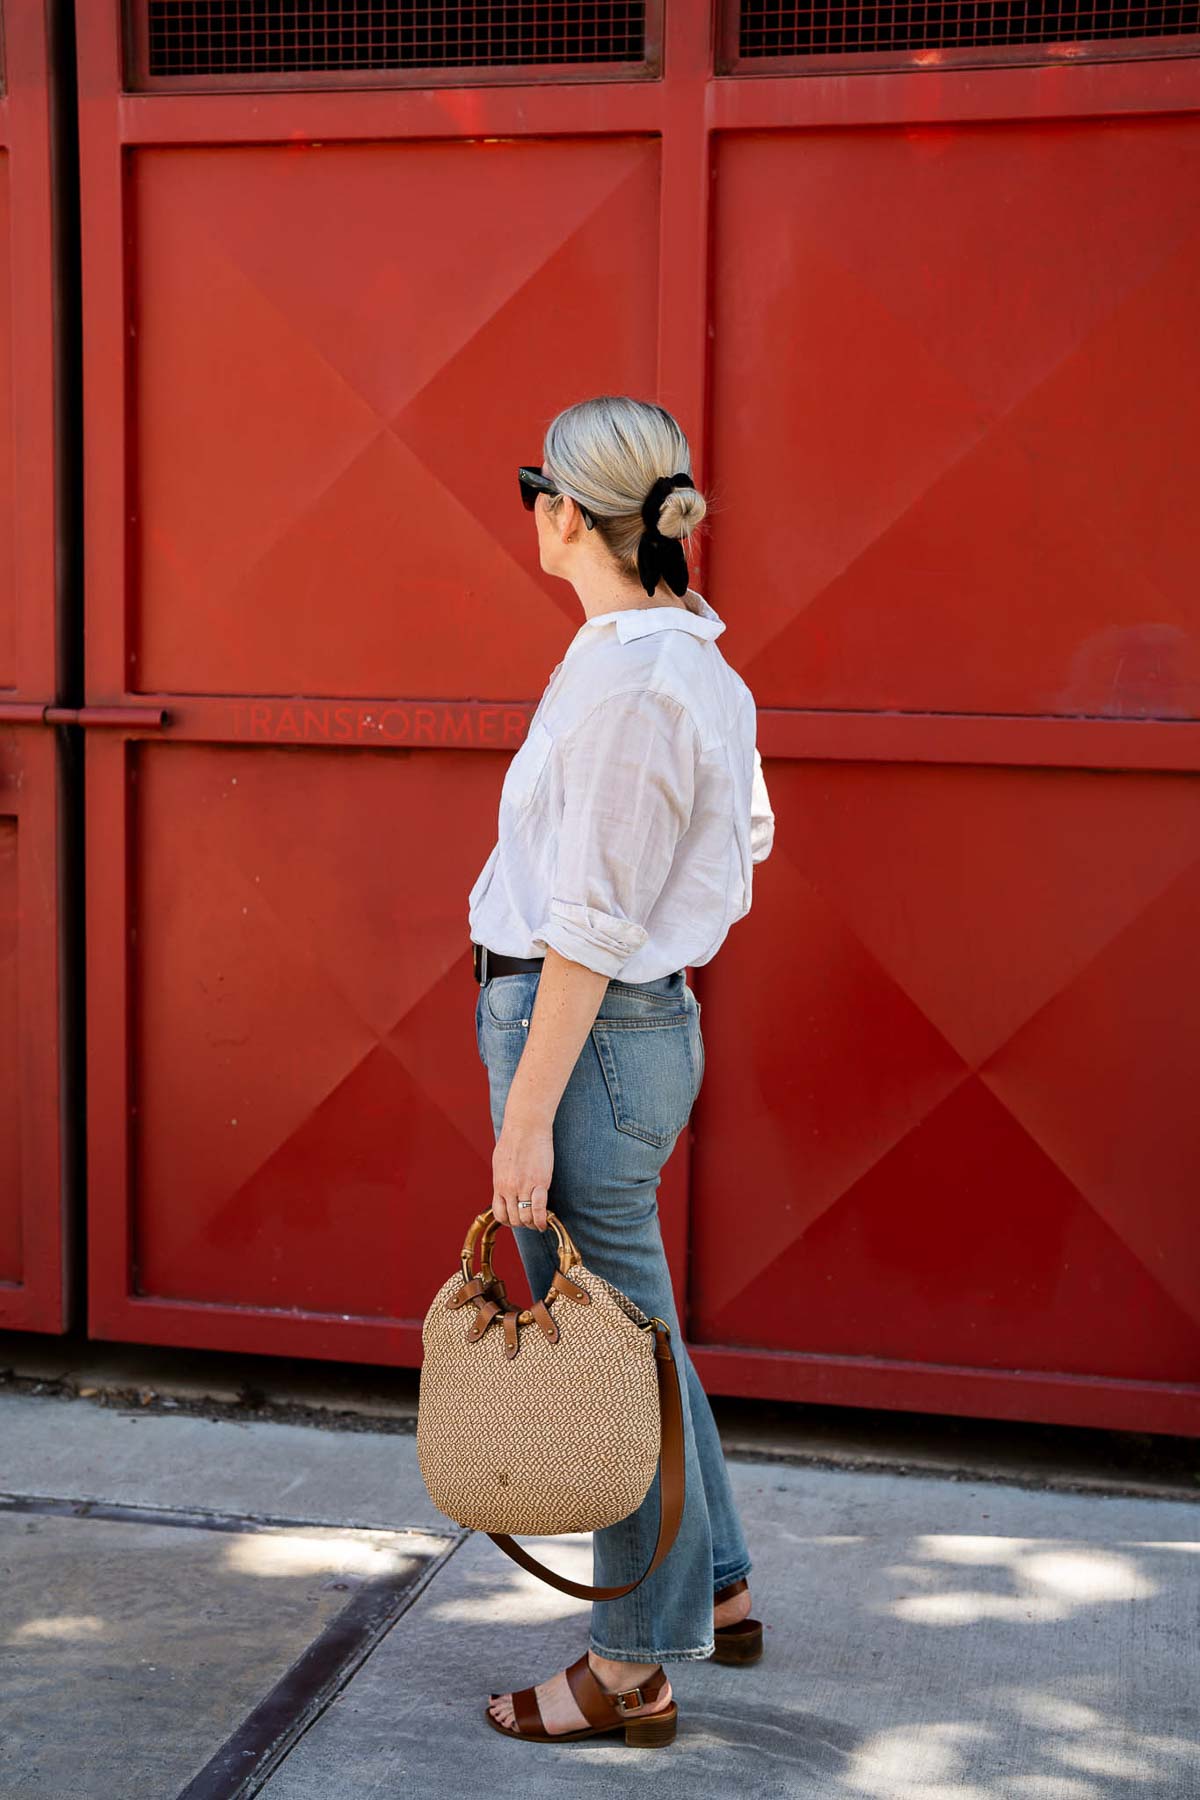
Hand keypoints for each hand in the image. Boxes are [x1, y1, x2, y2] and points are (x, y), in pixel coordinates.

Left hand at [492, 1112, 552, 1231]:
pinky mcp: (539, 1183)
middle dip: (522, 1224)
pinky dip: (542, 1221)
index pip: (499, 1214)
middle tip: (531, 1222)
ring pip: (525, 1218)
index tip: (517, 1221)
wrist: (526, 1127)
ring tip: (539, 1223)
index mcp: (499, 1184)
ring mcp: (523, 1187)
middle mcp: (509, 1189)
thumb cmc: (514, 1139)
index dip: (508, 1222)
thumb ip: (502, 1177)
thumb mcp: (500, 1162)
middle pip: (513, 1219)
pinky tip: (545, 1223)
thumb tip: (504, 1186)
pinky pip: (538, 1210)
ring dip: (532, 1224)